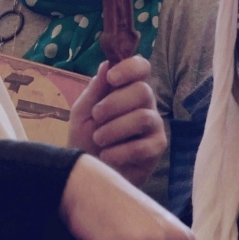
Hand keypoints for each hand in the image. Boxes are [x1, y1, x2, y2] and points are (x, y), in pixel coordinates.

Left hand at [68, 57, 165, 186]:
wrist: (88, 173)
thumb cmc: (85, 138)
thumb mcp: (82, 113)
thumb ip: (94, 91)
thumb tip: (106, 66)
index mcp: (127, 88)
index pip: (141, 67)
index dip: (130, 68)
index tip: (112, 78)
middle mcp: (145, 104)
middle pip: (143, 90)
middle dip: (115, 103)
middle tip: (96, 116)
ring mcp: (153, 125)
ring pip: (143, 117)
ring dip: (115, 128)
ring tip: (98, 139)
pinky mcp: (156, 148)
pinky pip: (145, 146)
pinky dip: (121, 151)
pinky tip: (107, 155)